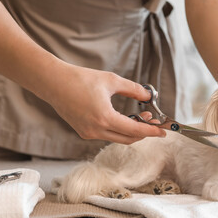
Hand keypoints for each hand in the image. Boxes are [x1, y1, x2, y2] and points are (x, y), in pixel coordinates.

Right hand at [45, 64, 165, 143]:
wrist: (53, 82)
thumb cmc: (81, 79)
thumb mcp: (111, 80)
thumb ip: (133, 89)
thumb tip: (149, 95)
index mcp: (105, 118)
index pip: (135, 130)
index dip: (151, 131)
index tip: (163, 130)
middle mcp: (96, 130)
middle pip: (128, 138)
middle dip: (143, 131)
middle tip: (153, 120)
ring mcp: (88, 133)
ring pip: (117, 138)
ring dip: (131, 130)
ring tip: (140, 116)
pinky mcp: (83, 131)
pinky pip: (106, 135)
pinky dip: (118, 129)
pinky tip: (124, 118)